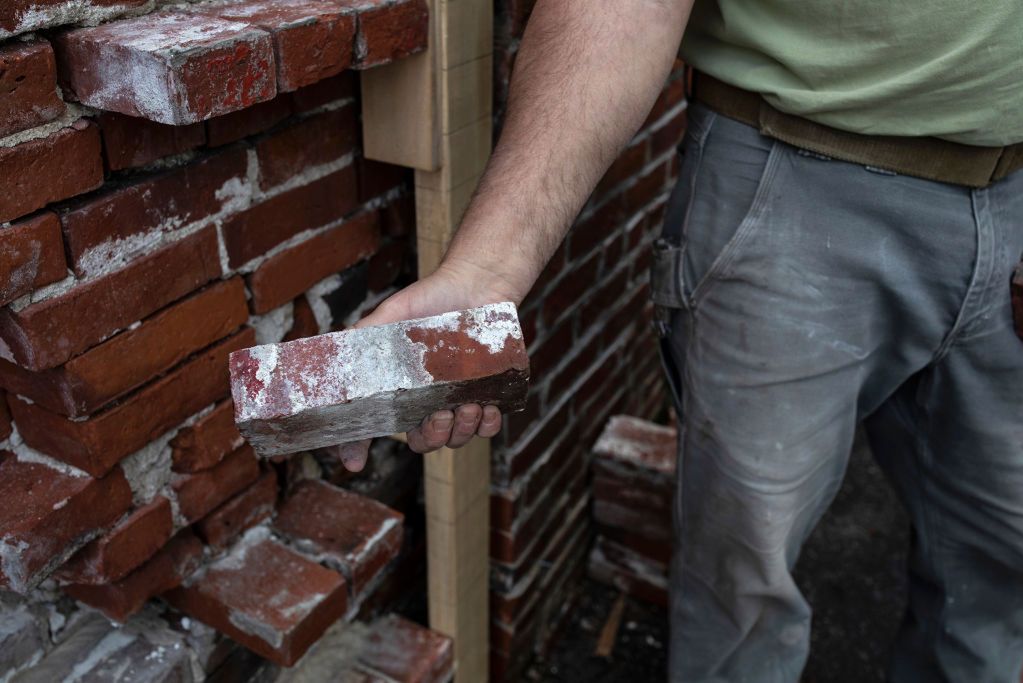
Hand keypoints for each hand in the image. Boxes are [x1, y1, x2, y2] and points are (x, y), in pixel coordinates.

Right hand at [330, 263, 517, 471]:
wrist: (475, 284)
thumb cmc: (429, 300)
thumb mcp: (389, 316)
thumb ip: (363, 338)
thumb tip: (333, 358)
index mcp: (399, 390)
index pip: (373, 427)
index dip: (358, 448)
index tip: (355, 463)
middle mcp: (427, 401)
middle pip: (423, 442)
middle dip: (431, 437)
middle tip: (438, 416)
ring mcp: (458, 400)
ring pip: (456, 438)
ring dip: (461, 430)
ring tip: (467, 406)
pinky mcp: (490, 394)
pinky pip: (488, 427)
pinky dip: (487, 425)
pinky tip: (487, 408)